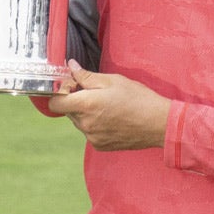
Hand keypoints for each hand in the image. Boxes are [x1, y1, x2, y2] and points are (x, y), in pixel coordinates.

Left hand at [47, 60, 170, 150]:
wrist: (158, 124)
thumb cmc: (138, 98)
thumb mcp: (113, 80)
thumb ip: (86, 76)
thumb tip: (70, 67)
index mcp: (86, 105)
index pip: (55, 103)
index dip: (59, 92)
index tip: (71, 86)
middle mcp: (85, 124)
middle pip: (68, 111)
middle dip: (76, 100)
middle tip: (95, 92)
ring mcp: (92, 137)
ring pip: (79, 121)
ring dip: (86, 113)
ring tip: (108, 106)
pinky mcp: (100, 145)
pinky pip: (90, 132)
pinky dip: (95, 124)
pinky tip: (113, 118)